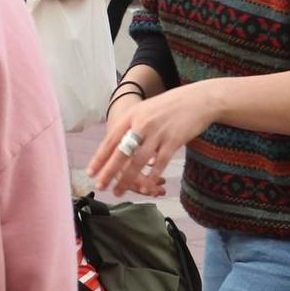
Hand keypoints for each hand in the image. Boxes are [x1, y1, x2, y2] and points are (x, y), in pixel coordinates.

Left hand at [88, 83, 215, 196]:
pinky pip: (160, 163)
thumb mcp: (144, 110)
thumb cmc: (170, 106)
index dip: (99, 158)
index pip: (110, 140)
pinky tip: (145, 187)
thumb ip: (131, 126)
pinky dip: (151, 176)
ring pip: (138, 161)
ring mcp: (157, 133)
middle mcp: (141, 124)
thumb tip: (116, 146)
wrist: (198, 99)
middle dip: (109, 172)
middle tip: (100, 186)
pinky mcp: (173, 141)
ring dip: (127, 179)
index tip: (91, 172)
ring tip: (119, 191)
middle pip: (121, 153)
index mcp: (131, 116)